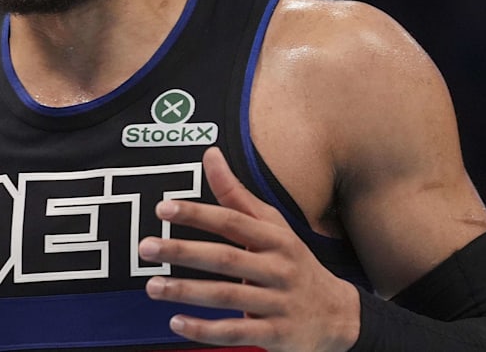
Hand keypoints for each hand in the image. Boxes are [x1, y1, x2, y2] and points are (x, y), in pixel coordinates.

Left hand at [138, 147, 359, 351]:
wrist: (339, 317)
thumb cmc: (293, 263)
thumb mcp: (273, 227)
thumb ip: (236, 195)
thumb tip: (210, 153)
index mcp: (276, 239)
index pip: (232, 221)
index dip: (198, 213)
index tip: (163, 208)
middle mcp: (278, 269)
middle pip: (226, 258)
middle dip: (183, 252)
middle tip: (146, 247)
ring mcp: (278, 304)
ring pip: (227, 296)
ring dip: (186, 291)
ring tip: (152, 286)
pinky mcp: (275, 335)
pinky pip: (236, 332)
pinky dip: (205, 329)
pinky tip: (176, 323)